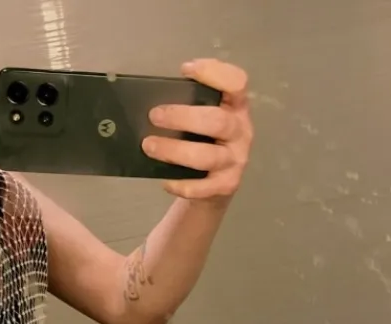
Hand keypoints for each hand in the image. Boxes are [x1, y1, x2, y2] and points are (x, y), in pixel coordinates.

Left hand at [142, 58, 253, 200]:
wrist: (215, 186)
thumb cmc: (203, 142)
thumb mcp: (201, 117)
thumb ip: (189, 104)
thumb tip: (150, 98)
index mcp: (236, 107)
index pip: (237, 83)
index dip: (214, 72)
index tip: (186, 69)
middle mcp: (241, 132)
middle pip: (218, 121)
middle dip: (183, 117)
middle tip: (154, 115)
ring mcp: (236, 160)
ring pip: (207, 156)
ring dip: (174, 150)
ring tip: (149, 146)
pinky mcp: (226, 185)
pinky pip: (202, 187)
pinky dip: (181, 184)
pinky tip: (165, 181)